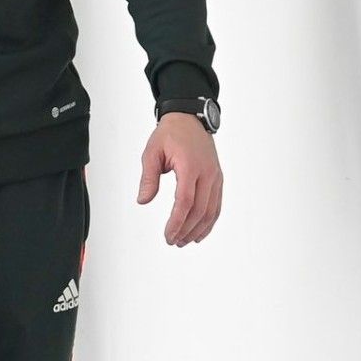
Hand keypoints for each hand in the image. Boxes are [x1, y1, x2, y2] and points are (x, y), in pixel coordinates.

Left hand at [139, 113, 223, 245]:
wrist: (189, 119)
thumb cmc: (169, 134)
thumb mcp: (151, 152)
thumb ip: (148, 178)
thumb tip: (143, 201)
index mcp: (189, 166)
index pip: (185, 202)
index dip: (177, 222)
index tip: (167, 235)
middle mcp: (207, 173)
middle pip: (200, 210)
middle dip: (186, 229)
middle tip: (173, 241)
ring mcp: (215, 177)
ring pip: (211, 211)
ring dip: (199, 229)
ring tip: (185, 241)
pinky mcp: (218, 178)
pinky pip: (216, 204)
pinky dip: (209, 220)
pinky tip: (200, 231)